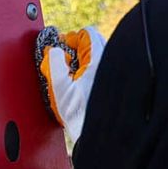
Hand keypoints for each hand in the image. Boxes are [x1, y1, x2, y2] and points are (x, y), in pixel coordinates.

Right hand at [35, 25, 103, 151]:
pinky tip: (81, 85)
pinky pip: (103, 67)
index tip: (61, 49)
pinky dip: (91, 70)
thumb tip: (53, 50)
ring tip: (72, 74)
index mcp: (98, 61)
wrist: (97, 134)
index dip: (71, 39)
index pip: (87, 34)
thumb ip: (54, 64)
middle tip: (64, 61)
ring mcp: (113, 73)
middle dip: (77, 49)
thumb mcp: (60, 88)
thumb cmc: (79, 115)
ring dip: (84, 60)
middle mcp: (110, 64)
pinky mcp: (113, 83)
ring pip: (99, 55)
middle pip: (94, 42)